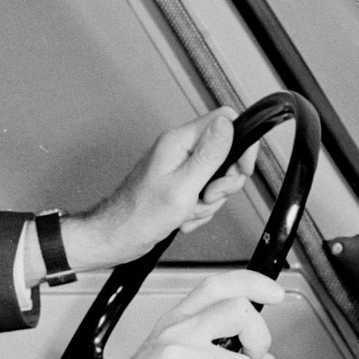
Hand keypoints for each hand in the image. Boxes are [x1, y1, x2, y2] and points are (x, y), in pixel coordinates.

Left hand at [72, 108, 257, 272]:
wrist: (117, 238)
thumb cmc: (139, 216)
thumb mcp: (183, 187)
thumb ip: (208, 155)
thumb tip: (227, 124)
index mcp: (179, 141)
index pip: (225, 120)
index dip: (242, 143)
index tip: (242, 168)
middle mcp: (179, 149)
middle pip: (225, 153)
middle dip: (223, 182)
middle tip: (206, 196)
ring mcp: (179, 167)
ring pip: (217, 178)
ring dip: (208, 201)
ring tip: (188, 210)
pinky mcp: (179, 184)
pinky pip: (204, 193)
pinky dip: (198, 209)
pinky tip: (183, 216)